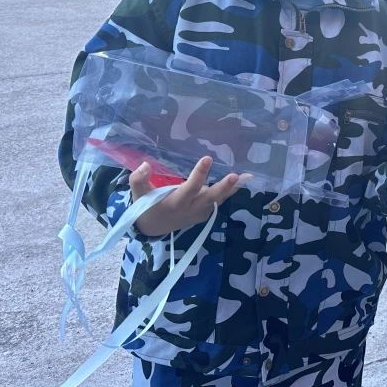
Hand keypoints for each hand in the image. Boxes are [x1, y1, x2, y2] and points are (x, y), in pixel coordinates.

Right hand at [131, 156, 248, 236]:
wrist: (153, 228)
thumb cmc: (146, 207)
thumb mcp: (138, 195)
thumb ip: (139, 180)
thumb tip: (145, 164)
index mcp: (176, 203)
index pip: (190, 188)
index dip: (199, 174)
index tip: (208, 158)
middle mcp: (191, 209)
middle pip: (211, 198)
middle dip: (224, 187)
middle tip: (235, 175)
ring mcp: (200, 212)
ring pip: (219, 200)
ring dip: (233, 189)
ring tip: (248, 176)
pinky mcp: (205, 213)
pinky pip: (219, 201)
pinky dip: (230, 191)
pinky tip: (242, 180)